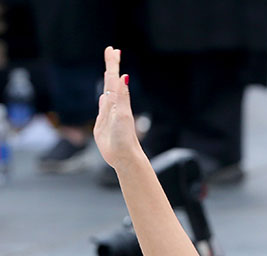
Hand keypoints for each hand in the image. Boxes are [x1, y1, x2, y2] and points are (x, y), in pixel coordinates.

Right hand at [94, 46, 141, 169]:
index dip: (113, 64)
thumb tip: (123, 77)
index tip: (113, 49)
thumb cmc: (124, 138)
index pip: (114, 77)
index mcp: (119, 101)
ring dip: (108, 80)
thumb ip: (122, 97)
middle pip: (111, 81)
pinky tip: (104, 96)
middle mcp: (115, 104)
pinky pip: (103, 107)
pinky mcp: (103, 123)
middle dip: (111, 65)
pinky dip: (104, 98)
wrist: (124, 156)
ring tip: (109, 70)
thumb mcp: (122, 115)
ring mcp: (109, 113)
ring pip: (108, 92)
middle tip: (111, 51)